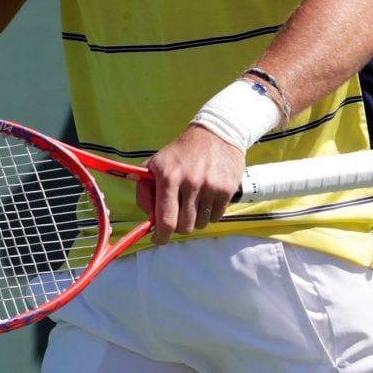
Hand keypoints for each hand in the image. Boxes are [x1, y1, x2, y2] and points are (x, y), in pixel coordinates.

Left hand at [136, 124, 245, 244]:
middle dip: (178, 226)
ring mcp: (211, 187)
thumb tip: (149, 219)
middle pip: (184, 227)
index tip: (159, 239)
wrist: (216, 133)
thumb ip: (145, 190)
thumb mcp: (155, 163)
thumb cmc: (181, 152)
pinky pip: (215, 217)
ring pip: (200, 224)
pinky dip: (209, 214)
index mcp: (169, 177)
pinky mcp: (227, 190)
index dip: (161, 236)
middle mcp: (190, 183)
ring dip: (194, 219)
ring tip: (193, 202)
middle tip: (178, 215)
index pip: (166, 220)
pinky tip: (206, 198)